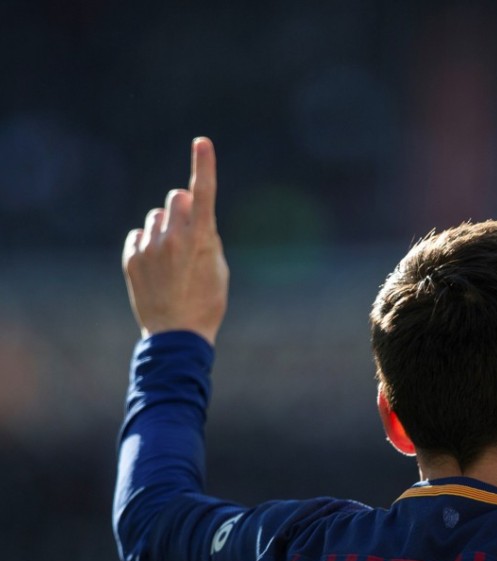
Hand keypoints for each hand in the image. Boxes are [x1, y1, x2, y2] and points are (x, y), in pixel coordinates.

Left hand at [122, 137, 228, 344]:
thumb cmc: (207, 301)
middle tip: (190, 234)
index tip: (202, 142)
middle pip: (176, 198)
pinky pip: (139, 234)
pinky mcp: (131, 257)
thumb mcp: (218, 267)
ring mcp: (149, 247)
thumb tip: (194, 216)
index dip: (204, 165)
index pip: (203, 194)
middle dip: (184, 208)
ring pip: (156, 217)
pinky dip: (148, 244)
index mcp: (200, 239)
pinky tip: (157, 268)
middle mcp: (172, 238)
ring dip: (165, 228)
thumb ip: (207, 236)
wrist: (176, 335)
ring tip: (172, 260)